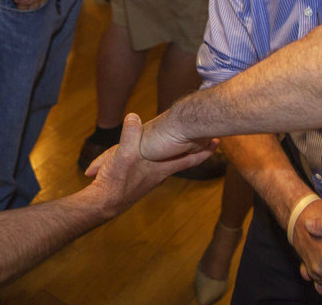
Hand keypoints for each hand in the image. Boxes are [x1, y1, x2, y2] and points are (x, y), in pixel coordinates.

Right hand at [83, 114, 215, 214]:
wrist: (103, 203)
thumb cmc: (115, 182)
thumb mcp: (122, 156)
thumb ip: (131, 136)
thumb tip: (134, 116)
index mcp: (160, 168)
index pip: (188, 159)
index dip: (204, 150)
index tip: (218, 141)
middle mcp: (159, 172)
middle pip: (182, 159)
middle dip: (194, 148)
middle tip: (208, 137)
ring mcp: (149, 175)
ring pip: (166, 160)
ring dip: (174, 151)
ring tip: (180, 139)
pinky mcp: (138, 176)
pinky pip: (151, 162)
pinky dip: (153, 154)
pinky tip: (145, 149)